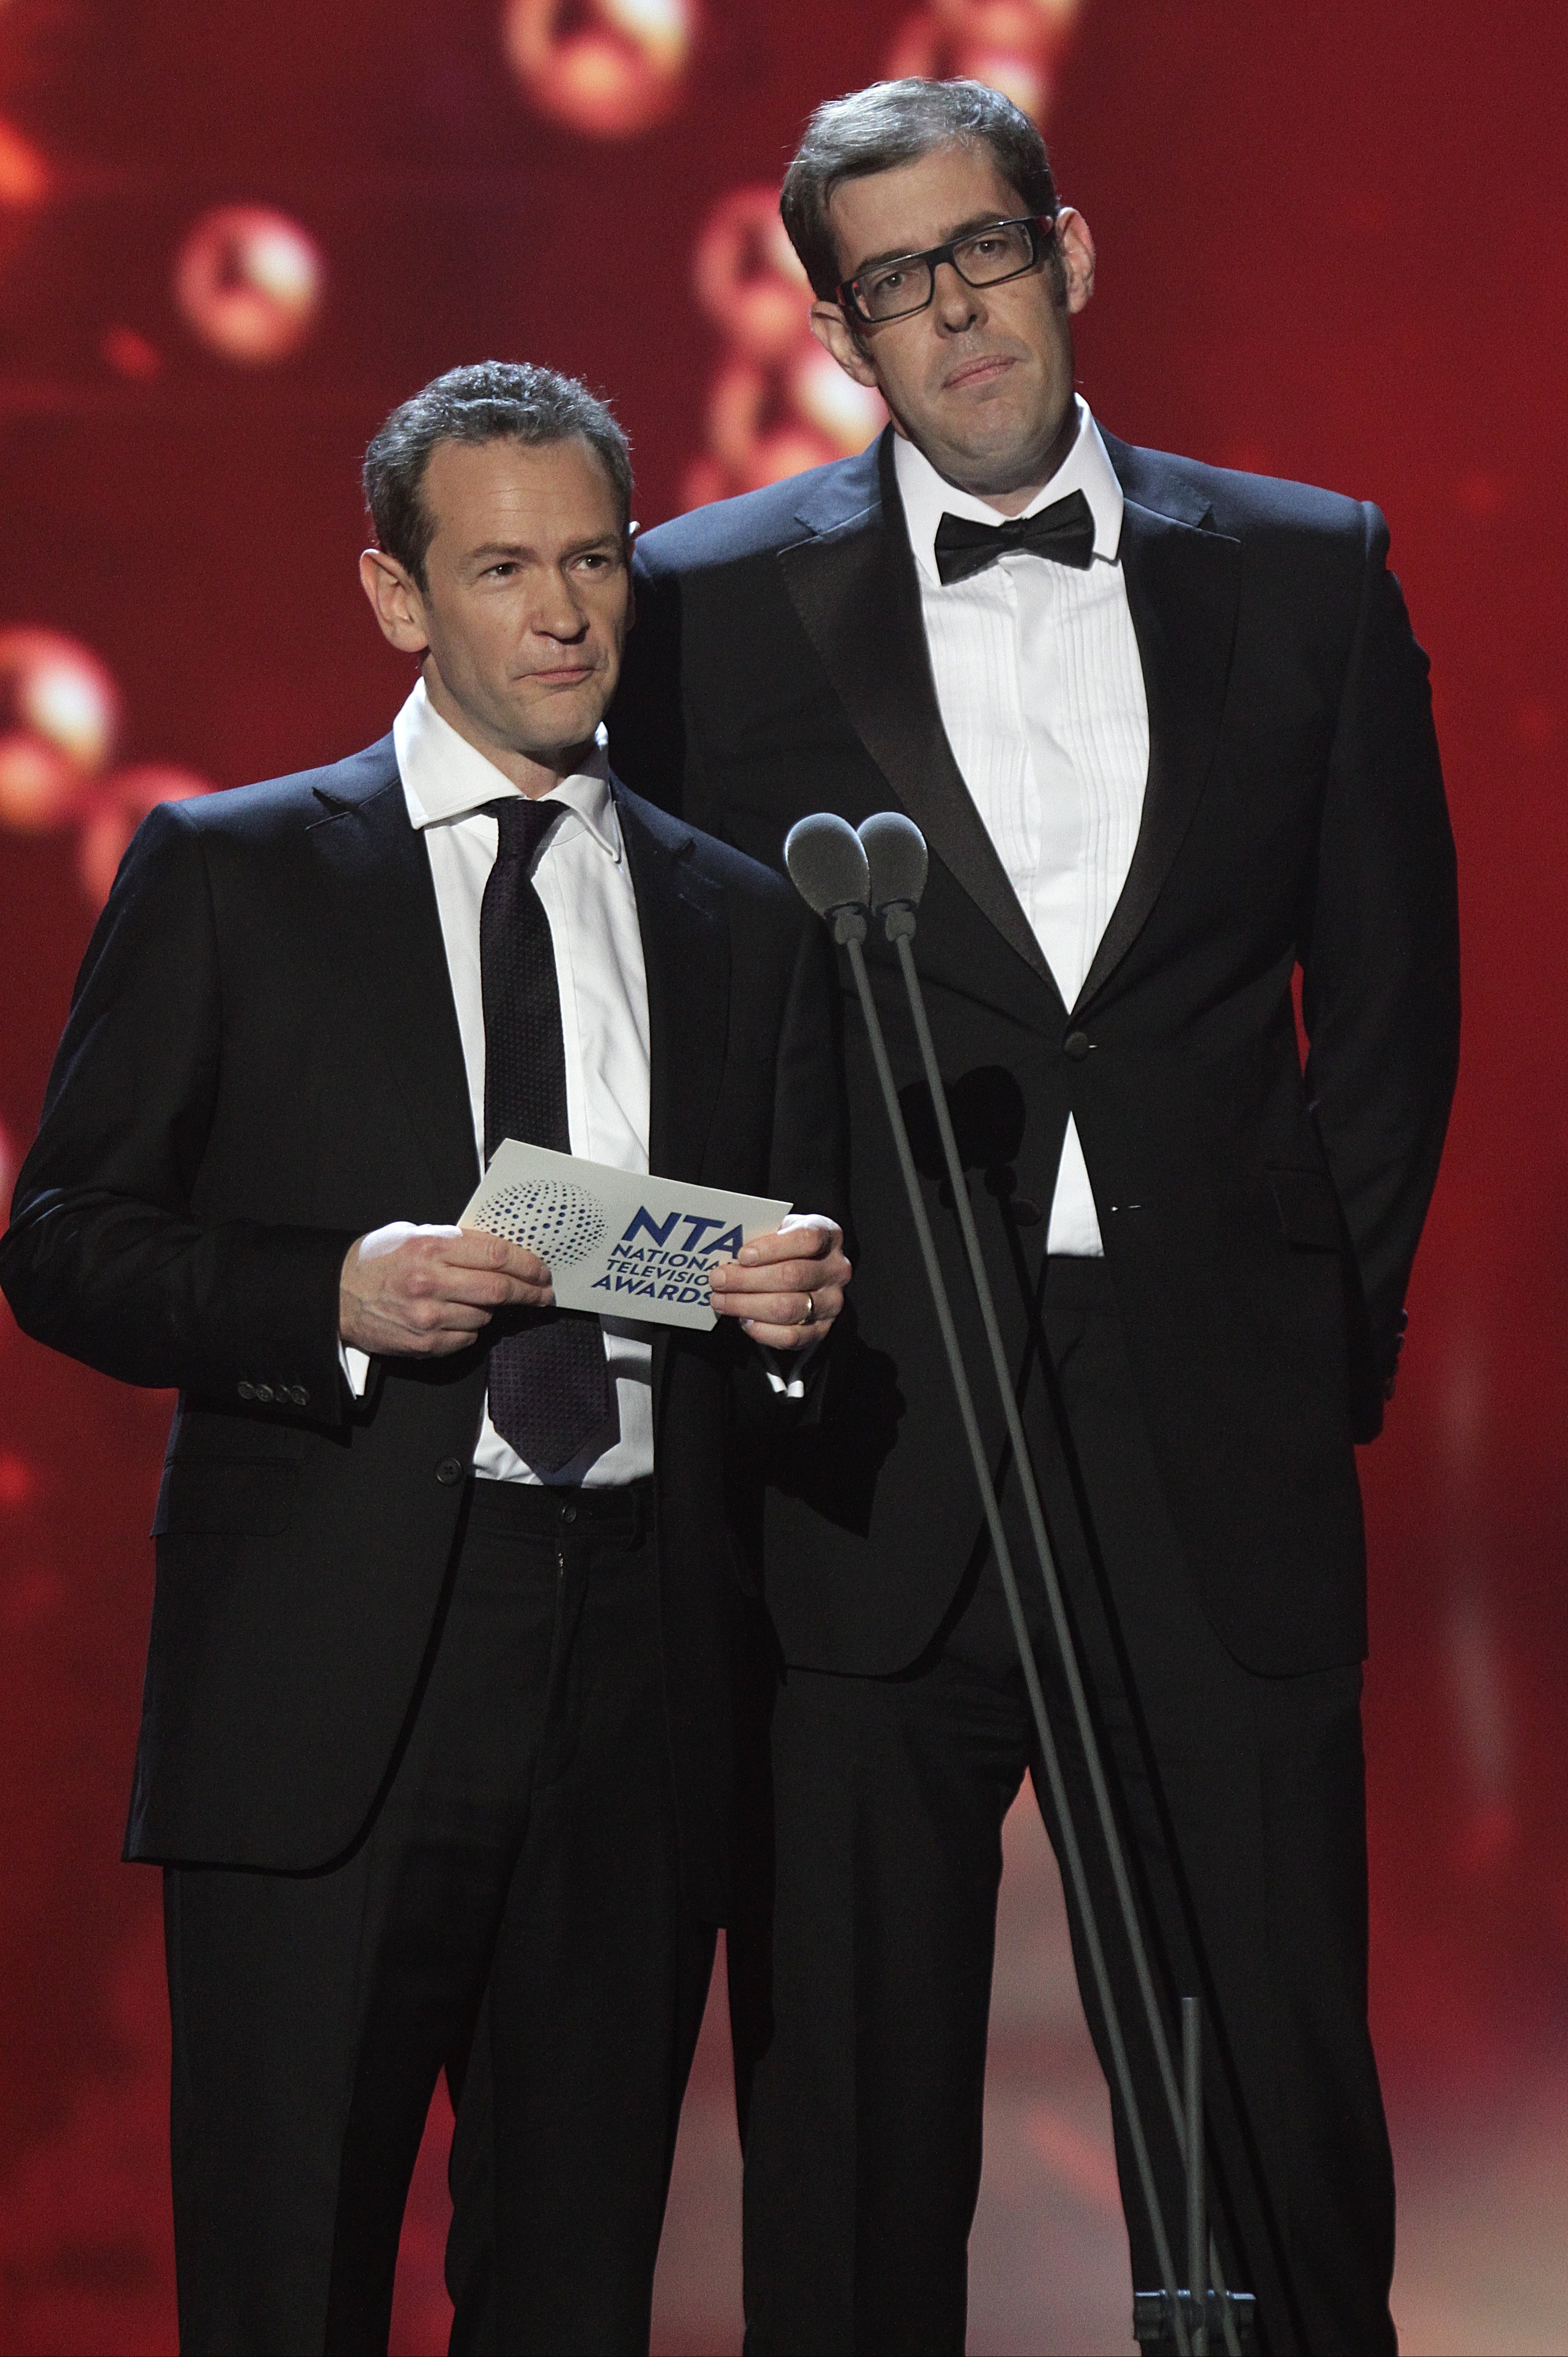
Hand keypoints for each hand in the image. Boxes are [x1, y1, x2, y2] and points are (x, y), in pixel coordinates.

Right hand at [340, 1221, 552, 1357]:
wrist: (336, 1294)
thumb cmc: (377, 1260)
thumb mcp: (414, 1234)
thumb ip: (456, 1243)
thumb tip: (500, 1253)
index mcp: (432, 1247)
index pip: (496, 1255)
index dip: (527, 1264)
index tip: (542, 1270)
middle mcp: (432, 1282)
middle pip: (499, 1289)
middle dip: (528, 1291)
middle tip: (543, 1292)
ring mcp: (428, 1317)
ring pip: (485, 1316)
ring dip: (491, 1309)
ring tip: (478, 1300)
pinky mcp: (425, 1343)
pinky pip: (467, 1338)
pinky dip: (470, 1328)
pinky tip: (456, 1317)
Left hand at [709, 1212, 849, 1350]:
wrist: (808, 1271)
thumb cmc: (786, 1247)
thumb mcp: (779, 1230)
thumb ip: (761, 1236)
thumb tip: (726, 1254)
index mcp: (829, 1236)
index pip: (806, 1240)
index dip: (772, 1248)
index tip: (742, 1255)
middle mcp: (836, 1270)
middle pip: (792, 1276)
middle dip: (747, 1280)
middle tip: (718, 1280)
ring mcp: (831, 1302)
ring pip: (788, 1308)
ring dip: (747, 1305)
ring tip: (721, 1300)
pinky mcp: (821, 1330)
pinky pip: (791, 1336)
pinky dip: (762, 1330)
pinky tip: (744, 1320)